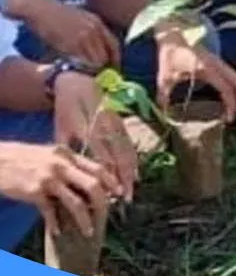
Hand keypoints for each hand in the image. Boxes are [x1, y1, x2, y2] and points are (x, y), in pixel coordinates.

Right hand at [0, 142, 117, 236]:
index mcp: (67, 154)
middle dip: (103, 203)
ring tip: (88, 232)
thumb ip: (66, 163)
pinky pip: (51, 212)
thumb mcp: (48, 154)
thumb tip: (86, 179)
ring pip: (76, 203)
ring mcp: (48, 178)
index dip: (112, 182)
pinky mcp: (34, 191)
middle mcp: (61, 165)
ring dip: (85, 220)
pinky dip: (56, 224)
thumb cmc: (21, 159)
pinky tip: (57, 231)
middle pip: (93, 186)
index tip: (119, 193)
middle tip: (106, 215)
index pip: (98, 168)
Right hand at [13, 0, 119, 68]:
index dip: (115, 59)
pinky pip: (81, 62)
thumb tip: (92, 53)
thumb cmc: (54, 14)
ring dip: (91, 70)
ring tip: (84, 76)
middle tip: (97, 77)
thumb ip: (89, 34)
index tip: (113, 69)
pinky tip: (74, 71)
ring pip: (96, 61)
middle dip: (103, 68)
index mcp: (98, 23)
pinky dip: (80, 69)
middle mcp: (95, 30)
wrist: (38, 8)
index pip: (114, 45)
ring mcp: (84, 37)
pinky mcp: (71, 44)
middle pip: (106, 56)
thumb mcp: (79, 19)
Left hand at [52, 72, 135, 201]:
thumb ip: (66, 144)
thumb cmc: (66, 105)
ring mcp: (117, 122)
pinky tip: (135, 172)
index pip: (101, 152)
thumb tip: (70, 167)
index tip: (111, 189)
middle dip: (124, 176)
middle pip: (118, 154)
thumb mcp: (60, 123)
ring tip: (132, 188)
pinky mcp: (122, 121)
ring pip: (127, 149)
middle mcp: (106, 125)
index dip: (108, 171)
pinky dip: (133, 158)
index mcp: (88, 125)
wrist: (79, 79)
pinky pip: (129, 143)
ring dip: (131, 170)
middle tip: (125, 196)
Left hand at [154, 29, 235, 121]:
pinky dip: (233, 85)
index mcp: (206, 69)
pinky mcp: (216, 60)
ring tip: (233, 106)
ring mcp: (218, 61)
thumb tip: (162, 111)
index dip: (230, 104)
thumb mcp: (164, 76)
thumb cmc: (169, 54)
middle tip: (233, 114)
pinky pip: (231, 74)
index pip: (226, 88)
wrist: (173, 35)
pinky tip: (226, 94)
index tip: (228, 118)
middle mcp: (217, 64)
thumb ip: (165, 94)